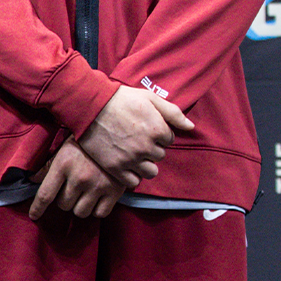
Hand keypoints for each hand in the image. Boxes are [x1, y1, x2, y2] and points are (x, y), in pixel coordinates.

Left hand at [29, 140, 127, 219]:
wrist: (116, 136)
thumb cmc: (86, 144)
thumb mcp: (64, 150)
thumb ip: (48, 167)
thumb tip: (33, 180)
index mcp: (63, 165)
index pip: (45, 194)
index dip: (37, 208)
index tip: (34, 216)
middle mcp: (79, 177)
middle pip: (63, 205)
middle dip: (64, 200)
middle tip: (71, 189)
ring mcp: (98, 185)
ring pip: (80, 212)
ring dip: (80, 206)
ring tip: (84, 194)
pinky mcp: (114, 191)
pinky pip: (99, 213)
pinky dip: (96, 210)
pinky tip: (96, 198)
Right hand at [76, 86, 193, 187]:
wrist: (89, 106)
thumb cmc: (119, 99)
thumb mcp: (149, 98)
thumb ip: (173, 112)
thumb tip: (190, 126)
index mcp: (157, 129)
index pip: (169, 139)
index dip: (158, 133)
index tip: (145, 128)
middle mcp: (146, 146)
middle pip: (159, 156)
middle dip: (151, 148)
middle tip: (136, 139)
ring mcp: (130, 159)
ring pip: (150, 172)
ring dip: (144, 164)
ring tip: (133, 154)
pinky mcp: (115, 167)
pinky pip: (133, 182)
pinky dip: (131, 176)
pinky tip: (125, 165)